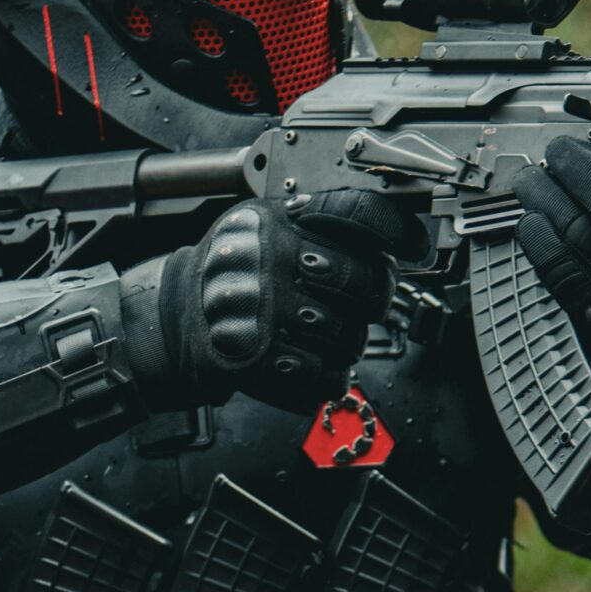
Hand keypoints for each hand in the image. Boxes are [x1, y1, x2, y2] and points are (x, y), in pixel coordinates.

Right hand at [150, 191, 415, 411]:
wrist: (174, 315)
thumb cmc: (234, 273)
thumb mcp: (267, 225)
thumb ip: (322, 223)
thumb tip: (395, 237)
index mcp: (280, 220)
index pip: (357, 212)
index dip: (398, 230)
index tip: (415, 248)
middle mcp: (273, 259)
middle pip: (367, 284)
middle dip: (373, 301)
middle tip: (360, 306)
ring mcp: (265, 310)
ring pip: (351, 338)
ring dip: (345, 346)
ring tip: (322, 338)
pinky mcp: (257, 359)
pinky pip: (323, 378)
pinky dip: (324, 379)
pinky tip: (310, 365)